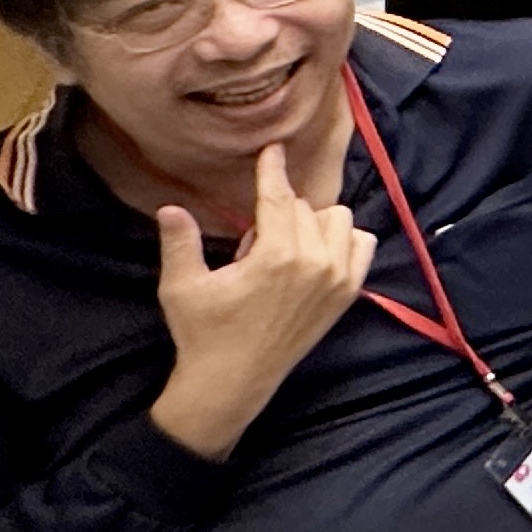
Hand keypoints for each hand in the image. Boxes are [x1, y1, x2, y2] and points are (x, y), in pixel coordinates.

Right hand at [147, 144, 375, 459]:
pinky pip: (362, 244)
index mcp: (277, 256)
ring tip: (282, 249)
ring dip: (312, 223)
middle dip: (278, 214)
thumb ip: (180, 242)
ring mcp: (338, 278)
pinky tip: (315, 253)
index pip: (278, 198)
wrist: (233, 382)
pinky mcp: (349, 293)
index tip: (274, 149)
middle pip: (304, 208)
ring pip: (337, 219)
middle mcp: (316, 262)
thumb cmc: (203, 332)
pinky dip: (343, 240)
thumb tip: (169, 206)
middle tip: (251, 245)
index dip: (272, 171)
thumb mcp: (182, 286)